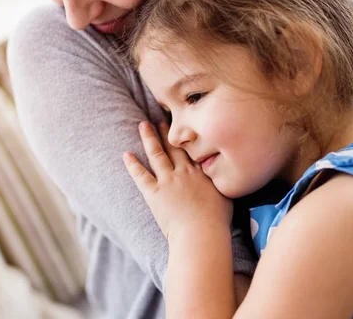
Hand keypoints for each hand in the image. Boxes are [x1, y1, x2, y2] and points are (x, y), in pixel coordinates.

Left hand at [123, 121, 232, 240]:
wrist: (201, 232)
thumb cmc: (216, 220)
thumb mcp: (225, 196)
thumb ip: (221, 183)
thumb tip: (225, 176)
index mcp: (201, 172)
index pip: (192, 149)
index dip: (186, 137)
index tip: (183, 126)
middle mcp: (183, 171)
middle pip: (174, 146)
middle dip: (167, 132)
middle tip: (161, 120)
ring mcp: (168, 180)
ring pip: (156, 154)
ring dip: (149, 138)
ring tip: (143, 125)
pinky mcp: (154, 193)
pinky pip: (141, 175)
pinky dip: (133, 165)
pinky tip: (126, 154)